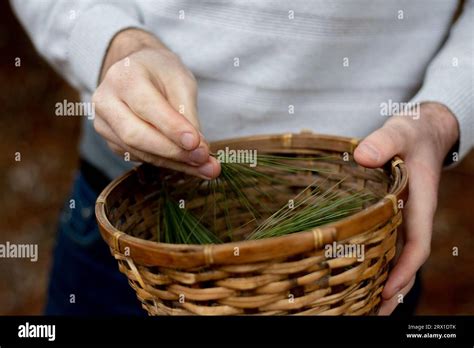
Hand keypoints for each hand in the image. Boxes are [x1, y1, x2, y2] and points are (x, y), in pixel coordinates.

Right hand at [92, 29, 220, 178]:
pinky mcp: (111, 142)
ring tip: (205, 167)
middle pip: (136, 136)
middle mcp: (106, 101)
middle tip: (204, 160)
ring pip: (139, 152)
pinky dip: (168, 163)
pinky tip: (189, 164)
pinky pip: (140, 157)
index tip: (196, 143)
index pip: (147, 107)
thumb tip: (197, 148)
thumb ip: (187, 112)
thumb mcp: (181, 81)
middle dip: (173, 152)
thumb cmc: (161, 72)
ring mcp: (104, 124)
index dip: (172, 129)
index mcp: (124, 77)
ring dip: (175, 163)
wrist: (139, 70)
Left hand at [354, 102, 458, 314]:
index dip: (405, 270)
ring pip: (396, 253)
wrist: (423, 130)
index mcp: (419, 201)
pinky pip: (387, 240)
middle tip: (372, 314)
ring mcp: (403, 215)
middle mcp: (412, 214)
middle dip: (393, 288)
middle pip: (405, 259)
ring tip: (363, 306)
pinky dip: (377, 258)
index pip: (417, 244)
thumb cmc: (412, 132)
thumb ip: (384, 141)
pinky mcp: (392, 211)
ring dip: (383, 279)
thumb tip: (362, 157)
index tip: (388, 292)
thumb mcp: (399, 131)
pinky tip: (359, 270)